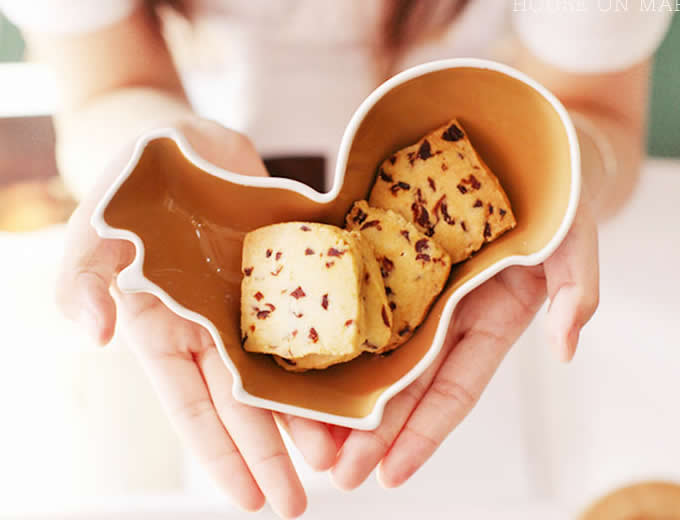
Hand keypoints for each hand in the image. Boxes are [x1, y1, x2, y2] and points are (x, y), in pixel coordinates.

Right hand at [56, 118, 335, 517]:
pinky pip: (313, 320)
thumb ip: (85, 280)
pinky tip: (356, 385)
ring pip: (284, 372)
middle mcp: (213, 329)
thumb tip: (96, 336)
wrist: (176, 141)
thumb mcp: (93, 229)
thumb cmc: (125, 186)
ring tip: (339, 457)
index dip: (220, 455)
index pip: (193, 406)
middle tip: (300, 501)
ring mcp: (252, 305)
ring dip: (308, 417)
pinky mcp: (287, 274)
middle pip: (245, 403)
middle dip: (272, 454)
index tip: (248, 501)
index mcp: (166, 332)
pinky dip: (332, 354)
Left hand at [286, 199, 598, 489]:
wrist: (522, 153)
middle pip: (405, 384)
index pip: (454, 391)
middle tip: (336, 472)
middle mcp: (445, 314)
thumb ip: (577, 293)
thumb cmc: (556, 201)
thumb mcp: (577, 244)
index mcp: (488, 323)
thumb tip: (566, 346)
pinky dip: (333, 327)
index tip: (392, 474)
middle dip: (374, 432)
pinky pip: (356, 294)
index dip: (424, 434)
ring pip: (374, 350)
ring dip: (346, 393)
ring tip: (310, 436)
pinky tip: (303, 356)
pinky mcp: (388, 252)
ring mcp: (414, 287)